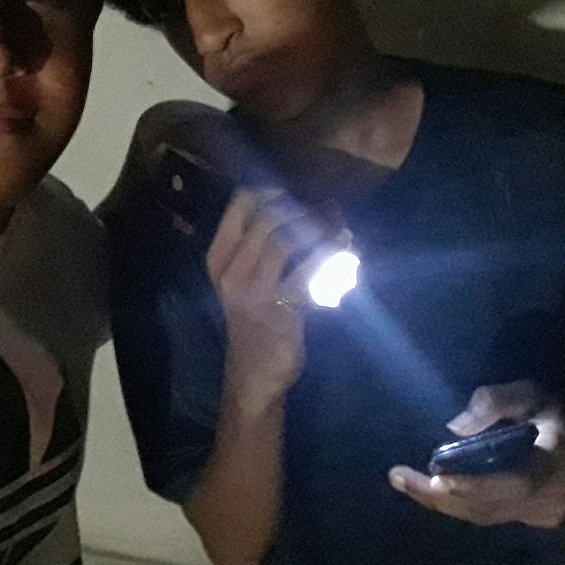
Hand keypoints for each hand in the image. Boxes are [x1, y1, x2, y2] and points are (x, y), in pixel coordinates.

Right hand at [208, 188, 343, 400]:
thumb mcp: (241, 280)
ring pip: (286, 241)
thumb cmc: (252, 320)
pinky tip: (345, 247)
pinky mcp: (280, 312)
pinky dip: (330, 255)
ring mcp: (253, 292)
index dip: (272, 190)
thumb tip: (295, 203)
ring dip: (318, 227)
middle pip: (267, 220)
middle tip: (329, 206)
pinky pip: (309, 273)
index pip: (240, 206)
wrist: (253, 375)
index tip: (298, 189)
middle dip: (303, 207)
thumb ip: (258, 246)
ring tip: (339, 223)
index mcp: (218, 258)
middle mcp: (230, 272)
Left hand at [388, 380, 564, 527]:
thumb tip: (455, 427)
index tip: (438, 480)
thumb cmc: (547, 408)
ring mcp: (541, 512)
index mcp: (554, 461)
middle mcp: (550, 495)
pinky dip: (456, 502)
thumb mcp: (527, 392)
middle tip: (398, 476)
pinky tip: (425, 488)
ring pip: (485, 515)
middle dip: (440, 495)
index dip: (476, 486)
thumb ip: (495, 403)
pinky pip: (488, 514)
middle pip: (490, 506)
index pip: (516, 484)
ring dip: (441, 501)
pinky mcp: (530, 516)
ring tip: (401, 480)